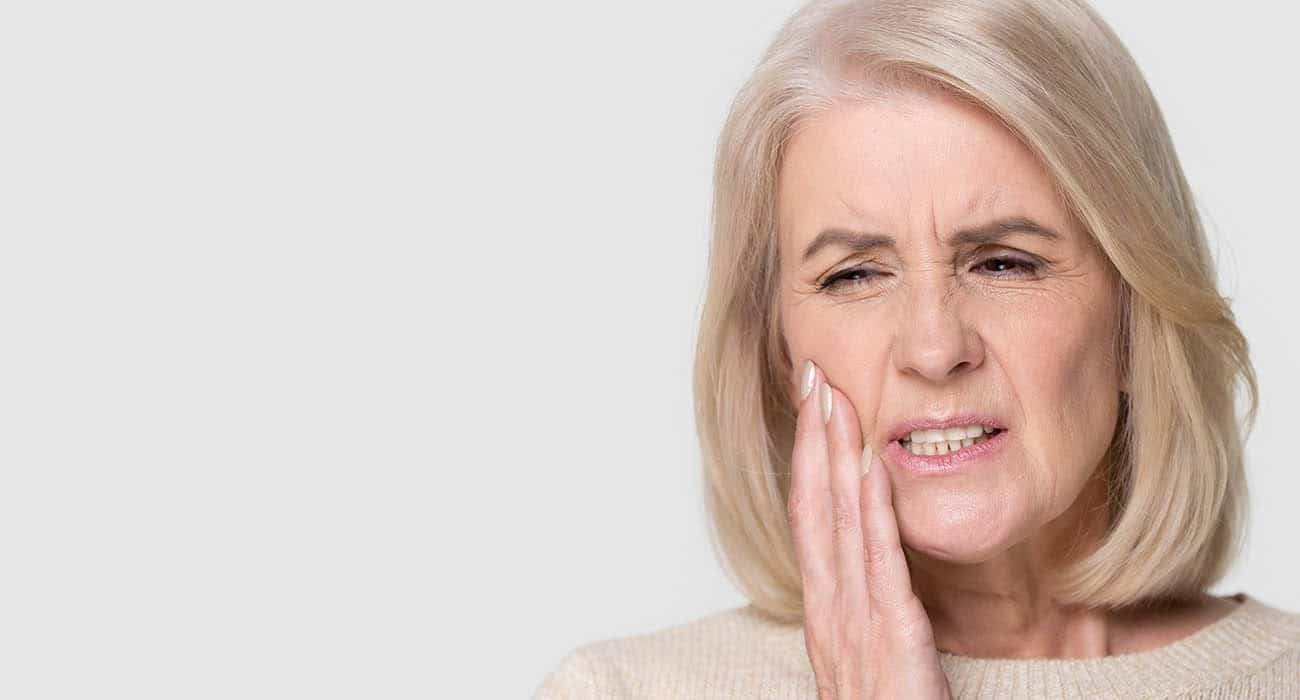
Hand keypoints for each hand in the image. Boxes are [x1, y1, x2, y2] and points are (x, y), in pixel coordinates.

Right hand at [787, 361, 950, 698]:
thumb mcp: (867, 663)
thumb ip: (868, 614)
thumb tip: (871, 570)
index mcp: (825, 613)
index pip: (810, 518)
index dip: (807, 459)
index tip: (812, 408)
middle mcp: (829, 610)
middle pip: (813, 506)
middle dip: (812, 437)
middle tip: (812, 377)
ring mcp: (854, 622)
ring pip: (838, 521)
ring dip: (835, 454)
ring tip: (836, 398)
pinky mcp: (891, 639)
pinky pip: (879, 562)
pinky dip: (872, 508)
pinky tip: (871, 465)